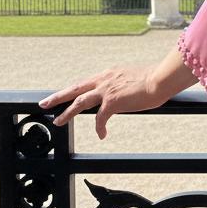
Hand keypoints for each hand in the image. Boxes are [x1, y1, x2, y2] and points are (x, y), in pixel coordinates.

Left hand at [38, 66, 168, 139]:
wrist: (161, 78)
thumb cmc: (156, 77)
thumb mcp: (136, 77)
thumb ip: (127, 83)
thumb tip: (130, 89)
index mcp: (110, 73)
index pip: (87, 82)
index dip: (76, 89)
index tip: (68, 93)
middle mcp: (105, 80)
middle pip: (75, 89)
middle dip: (58, 96)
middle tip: (45, 102)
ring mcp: (106, 91)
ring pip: (79, 102)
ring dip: (66, 113)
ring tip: (58, 122)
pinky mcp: (111, 103)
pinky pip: (100, 119)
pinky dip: (100, 127)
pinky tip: (102, 134)